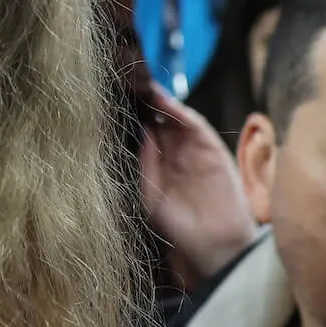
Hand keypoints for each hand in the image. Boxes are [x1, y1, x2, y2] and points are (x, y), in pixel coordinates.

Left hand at [139, 86, 259, 289]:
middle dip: (142, 102)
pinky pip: (197, 126)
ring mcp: (194, 150)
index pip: (143, 133)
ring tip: (141, 85)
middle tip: (124, 82)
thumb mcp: (150, 194)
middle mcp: (175, 153)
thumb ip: (144, 164)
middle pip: (158, 120)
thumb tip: (140, 133)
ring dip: (160, 101)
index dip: (131, 116)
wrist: (214, 245)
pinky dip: (181, 112)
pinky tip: (165, 101)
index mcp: (158, 164)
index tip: (111, 98)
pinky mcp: (213, 150)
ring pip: (176, 118)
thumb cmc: (179, 226)